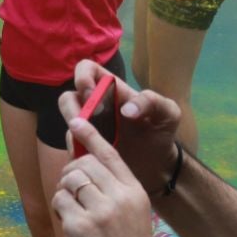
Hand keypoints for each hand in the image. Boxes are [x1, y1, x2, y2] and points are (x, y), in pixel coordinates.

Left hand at [53, 122, 161, 236]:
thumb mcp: (133, 213)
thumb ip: (115, 189)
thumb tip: (86, 164)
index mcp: (134, 191)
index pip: (110, 154)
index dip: (91, 135)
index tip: (75, 121)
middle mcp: (119, 197)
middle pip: (85, 164)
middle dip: (71, 172)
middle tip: (70, 187)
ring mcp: (100, 211)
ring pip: (70, 180)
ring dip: (64, 191)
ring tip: (71, 208)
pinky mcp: (81, 225)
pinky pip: (60, 201)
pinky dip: (60, 208)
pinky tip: (69, 222)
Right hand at [58, 60, 183, 192]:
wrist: (160, 166)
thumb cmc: (162, 133)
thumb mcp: (168, 113)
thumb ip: (153, 102)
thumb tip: (126, 110)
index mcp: (112, 90)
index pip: (87, 70)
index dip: (82, 77)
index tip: (91, 94)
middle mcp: (96, 107)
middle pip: (68, 98)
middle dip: (71, 108)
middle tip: (85, 123)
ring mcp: (89, 130)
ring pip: (68, 126)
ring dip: (74, 134)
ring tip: (91, 146)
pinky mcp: (88, 151)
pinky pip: (72, 150)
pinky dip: (77, 153)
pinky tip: (94, 160)